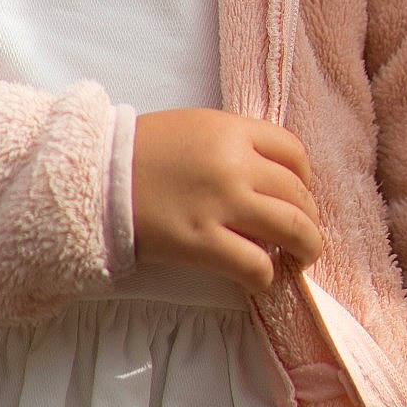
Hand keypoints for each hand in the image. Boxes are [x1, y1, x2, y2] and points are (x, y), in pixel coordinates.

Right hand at [131, 109, 323, 294]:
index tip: (298, 194)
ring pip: (292, 229)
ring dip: (306, 248)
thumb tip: (271, 178)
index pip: (294, 152)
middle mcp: (234, 164)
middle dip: (309, 219)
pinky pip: (257, 265)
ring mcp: (220, 204)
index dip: (304, 178)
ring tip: (300, 258)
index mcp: (232, 130)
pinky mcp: (202, 243)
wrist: (97, 175)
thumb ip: (236, 145)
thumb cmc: (143, 151)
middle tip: (304, 235)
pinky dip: (267, 277)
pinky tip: (260, 279)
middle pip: (298, 194)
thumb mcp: (196, 127)